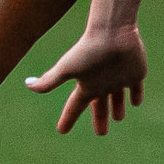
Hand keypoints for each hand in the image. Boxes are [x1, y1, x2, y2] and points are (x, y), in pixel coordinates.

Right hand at [23, 24, 147, 135]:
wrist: (112, 30)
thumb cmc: (89, 49)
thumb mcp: (67, 68)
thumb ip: (50, 80)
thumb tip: (27, 84)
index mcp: (86, 84)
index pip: (75, 106)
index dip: (69, 118)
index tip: (62, 130)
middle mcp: (101, 82)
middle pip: (100, 106)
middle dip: (100, 119)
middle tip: (101, 133)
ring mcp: (118, 78)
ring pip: (117, 97)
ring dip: (117, 108)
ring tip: (119, 118)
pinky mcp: (135, 72)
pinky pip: (136, 87)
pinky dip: (136, 95)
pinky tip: (136, 102)